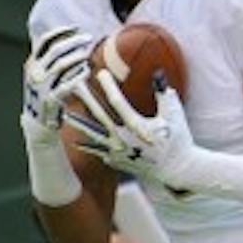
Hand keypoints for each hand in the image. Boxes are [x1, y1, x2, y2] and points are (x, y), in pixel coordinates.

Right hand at [20, 27, 93, 144]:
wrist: (38, 123)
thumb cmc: (45, 96)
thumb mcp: (41, 75)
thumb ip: (50, 60)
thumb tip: (69, 41)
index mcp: (32, 64)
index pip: (46, 42)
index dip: (61, 33)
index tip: (76, 29)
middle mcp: (35, 73)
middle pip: (56, 50)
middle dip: (73, 41)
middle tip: (88, 38)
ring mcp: (42, 86)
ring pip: (61, 65)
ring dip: (77, 57)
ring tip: (88, 54)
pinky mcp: (50, 99)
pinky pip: (65, 84)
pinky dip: (77, 76)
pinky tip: (87, 71)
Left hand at [68, 73, 242, 205]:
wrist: (177, 170)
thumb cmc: (179, 139)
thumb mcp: (174, 114)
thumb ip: (163, 92)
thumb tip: (157, 72)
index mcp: (138, 126)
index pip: (117, 102)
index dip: (107, 86)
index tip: (99, 71)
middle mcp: (124, 140)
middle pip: (98, 116)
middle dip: (85, 98)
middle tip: (72, 83)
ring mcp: (118, 152)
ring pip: (92, 135)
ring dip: (78, 123)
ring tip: (63, 112)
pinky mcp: (116, 161)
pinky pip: (96, 151)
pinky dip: (85, 144)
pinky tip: (74, 137)